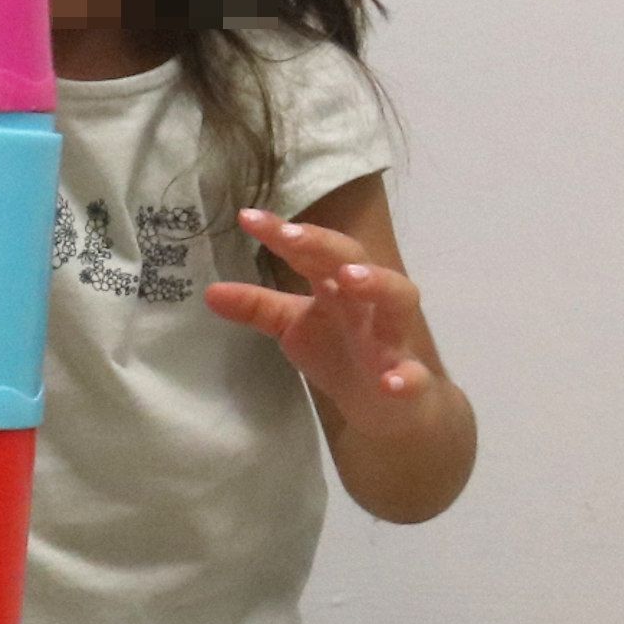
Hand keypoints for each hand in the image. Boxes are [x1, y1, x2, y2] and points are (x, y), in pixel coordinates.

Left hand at [206, 209, 448, 432]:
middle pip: (356, 261)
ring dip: (377, 284)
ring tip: (349, 278)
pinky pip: (414, 375)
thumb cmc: (340, 353)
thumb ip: (257, 308)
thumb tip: (209, 292)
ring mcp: (393, 339)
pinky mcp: (411, 378)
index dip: (281, 234)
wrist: (390, 405)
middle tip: (293, 237)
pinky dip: (406, 377)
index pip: (310, 252)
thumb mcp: (293, 327)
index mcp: (336, 288)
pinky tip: (390, 383)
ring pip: (398, 300)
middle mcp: (368, 303)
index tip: (246, 218)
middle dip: (326, 246)